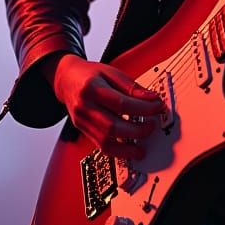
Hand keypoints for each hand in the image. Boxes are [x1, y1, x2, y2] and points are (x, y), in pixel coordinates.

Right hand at [48, 54, 163, 156]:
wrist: (67, 80)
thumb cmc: (90, 74)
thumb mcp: (112, 72)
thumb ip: (131, 87)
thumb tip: (152, 99)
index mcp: (90, 88)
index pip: (121, 103)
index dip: (143, 108)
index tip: (157, 107)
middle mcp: (83, 107)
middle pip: (112, 126)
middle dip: (137, 130)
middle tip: (152, 125)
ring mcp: (81, 121)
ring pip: (105, 141)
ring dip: (127, 148)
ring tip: (142, 147)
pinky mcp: (82, 131)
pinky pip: (100, 146)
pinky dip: (117, 151)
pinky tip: (129, 150)